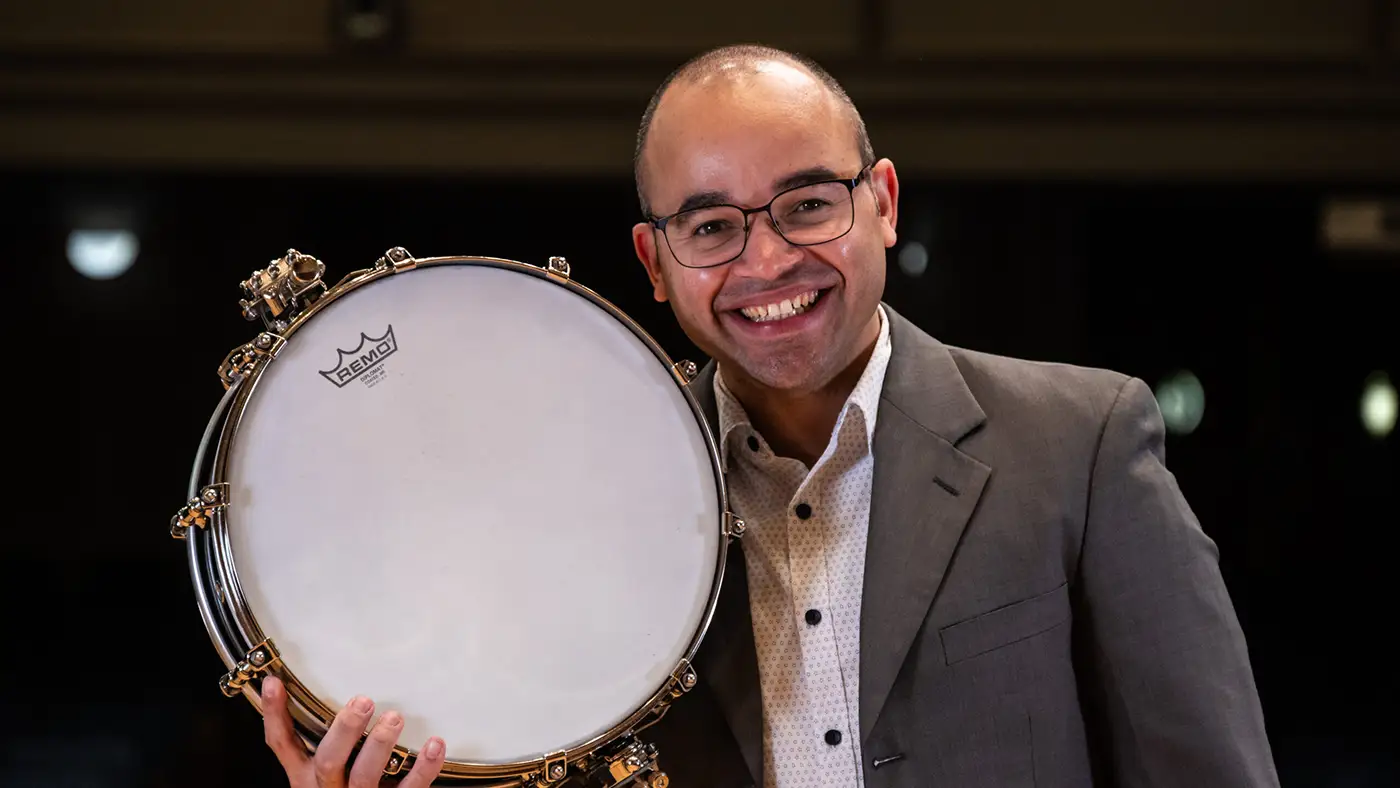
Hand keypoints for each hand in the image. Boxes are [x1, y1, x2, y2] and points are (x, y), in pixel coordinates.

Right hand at [261, 675, 446, 786]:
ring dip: (379, 745)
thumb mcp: (320, 777)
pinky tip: (435, 744)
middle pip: (328, 760)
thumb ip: (325, 746)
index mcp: (307, 779)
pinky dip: (424, 767)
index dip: (275, 715)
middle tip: (363, 702)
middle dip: (344, 730)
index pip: (283, 745)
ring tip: (394, 717)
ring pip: (364, 776)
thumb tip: (328, 696)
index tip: (274, 683)